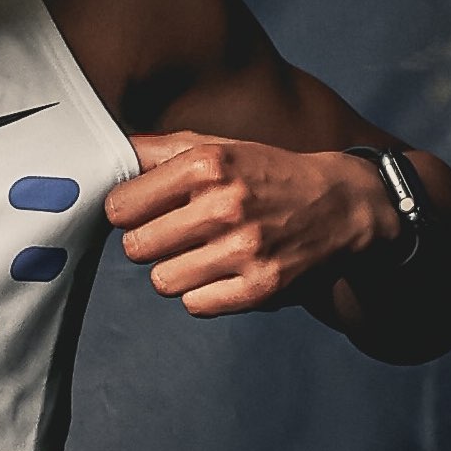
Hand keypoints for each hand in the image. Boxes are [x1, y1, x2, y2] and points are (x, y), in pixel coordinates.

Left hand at [104, 131, 389, 317]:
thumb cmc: (268, 174)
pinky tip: (221, 273)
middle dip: (147, 243)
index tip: (141, 211)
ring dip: (175, 271)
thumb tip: (107, 154)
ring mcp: (244, 249)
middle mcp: (224, 206)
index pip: (119, 206)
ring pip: (162, 281)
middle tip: (172, 235)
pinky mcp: (261, 287)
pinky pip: (195, 304)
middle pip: (136, 247)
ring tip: (200, 254)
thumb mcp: (217, 146)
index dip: (125, 212)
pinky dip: (202, 294)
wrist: (343, 205)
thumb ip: (156, 150)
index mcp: (206, 165)